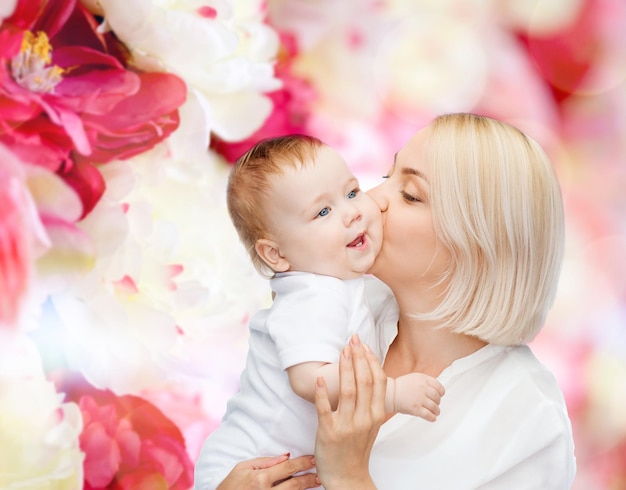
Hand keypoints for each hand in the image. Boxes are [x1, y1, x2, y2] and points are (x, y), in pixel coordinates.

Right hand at [216, 454, 318, 489]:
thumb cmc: (231, 484)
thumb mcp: (243, 467)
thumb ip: (265, 462)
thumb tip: (285, 456)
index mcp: (260, 479)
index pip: (287, 468)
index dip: (302, 463)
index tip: (313, 459)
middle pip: (294, 485)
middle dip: (308, 479)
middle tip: (320, 474)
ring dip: (305, 489)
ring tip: (316, 483)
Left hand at [314, 334, 384, 488]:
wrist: (347, 476)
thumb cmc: (357, 447)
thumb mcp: (372, 424)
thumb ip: (373, 402)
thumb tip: (370, 374)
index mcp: (377, 415)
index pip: (378, 382)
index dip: (371, 360)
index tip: (364, 345)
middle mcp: (365, 419)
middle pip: (365, 381)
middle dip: (359, 357)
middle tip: (353, 339)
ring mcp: (347, 425)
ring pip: (348, 391)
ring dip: (345, 368)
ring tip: (342, 351)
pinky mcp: (329, 432)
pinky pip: (325, 408)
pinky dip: (322, 393)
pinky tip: (320, 379)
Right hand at [394, 372, 444, 420]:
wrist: (390, 393)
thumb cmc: (401, 386)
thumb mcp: (415, 377)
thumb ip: (425, 382)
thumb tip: (436, 389)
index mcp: (423, 379)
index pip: (439, 387)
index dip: (441, 393)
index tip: (440, 395)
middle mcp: (422, 388)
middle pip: (437, 397)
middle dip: (438, 402)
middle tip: (436, 404)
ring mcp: (419, 399)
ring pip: (434, 407)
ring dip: (436, 411)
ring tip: (435, 412)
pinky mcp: (415, 409)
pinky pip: (428, 415)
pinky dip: (432, 418)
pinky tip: (432, 418)